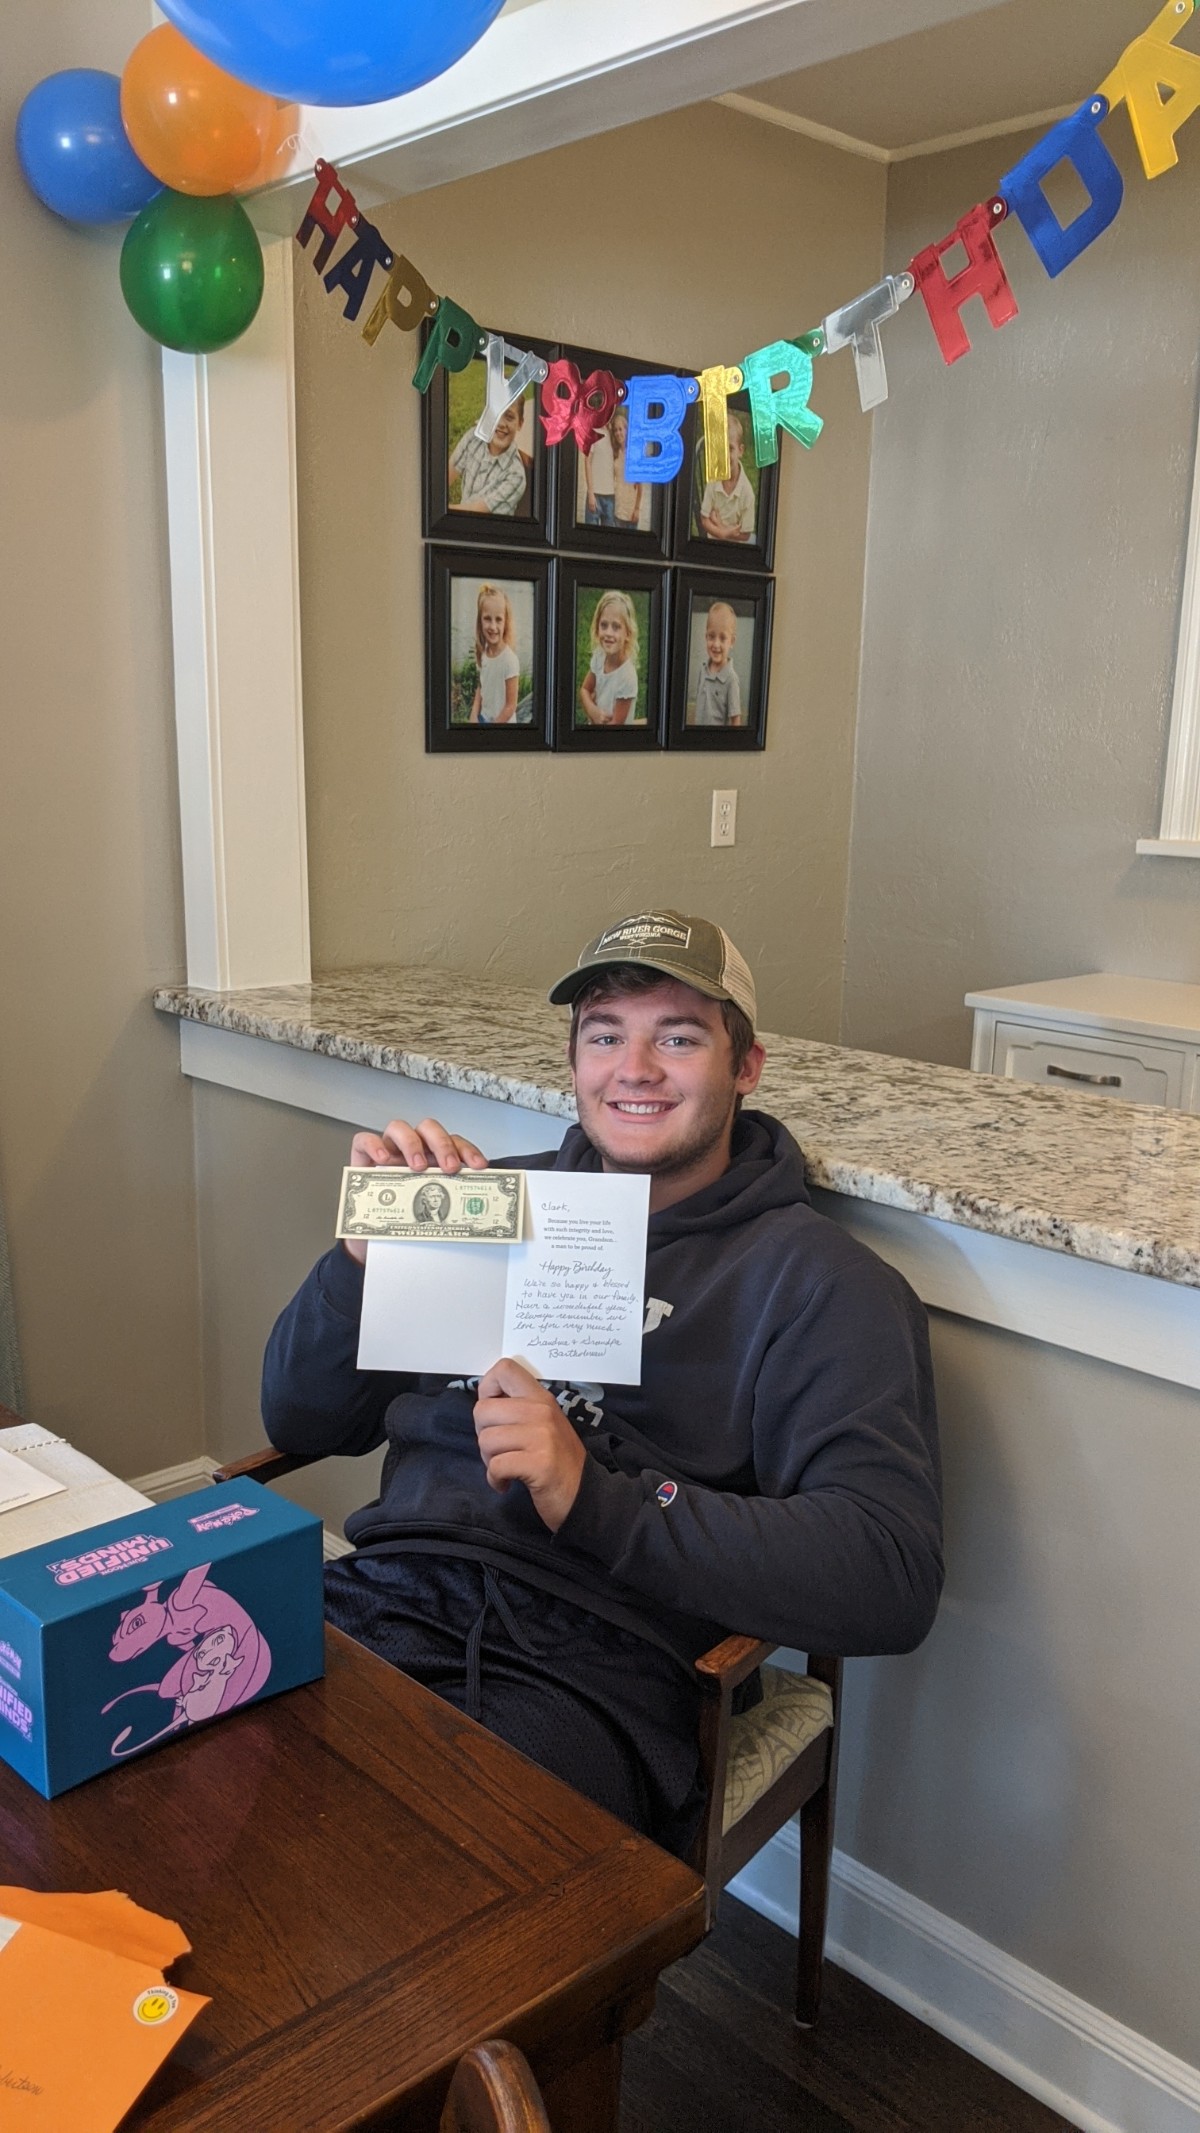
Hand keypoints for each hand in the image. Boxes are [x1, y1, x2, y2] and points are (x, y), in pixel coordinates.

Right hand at [342, 1117, 486, 1263]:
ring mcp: (387, 1150)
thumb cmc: (404, 1220)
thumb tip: (472, 1211)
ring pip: (399, 1128)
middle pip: (429, 1129)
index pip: (454, 1143)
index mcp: (433, 1159)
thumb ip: (447, 1203)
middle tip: (449, 1167)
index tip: (479, 1166)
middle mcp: (412, 1150)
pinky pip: (364, 1141)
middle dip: (442, 1144)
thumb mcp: (430, 1212)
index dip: (468, 1151)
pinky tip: (383, 1159)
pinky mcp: (362, 1157)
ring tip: (417, 1166)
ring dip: (412, 1143)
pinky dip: (374, 1145)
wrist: (374, 1241)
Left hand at [474, 1358, 585, 1531]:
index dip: (486, 1389)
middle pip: (482, 1410)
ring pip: (486, 1440)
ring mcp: (541, 1436)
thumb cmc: (556, 1460)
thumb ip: (518, 1409)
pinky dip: (495, 1479)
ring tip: (506, 1468)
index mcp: (540, 1398)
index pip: (504, 1369)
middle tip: (500, 1451)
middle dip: (483, 1435)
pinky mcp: (539, 1463)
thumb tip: (485, 1403)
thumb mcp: (542, 1424)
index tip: (494, 1413)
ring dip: (489, 1461)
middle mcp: (541, 1411)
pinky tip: (506, 1483)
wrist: (584, 1494)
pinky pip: (496, 1466)